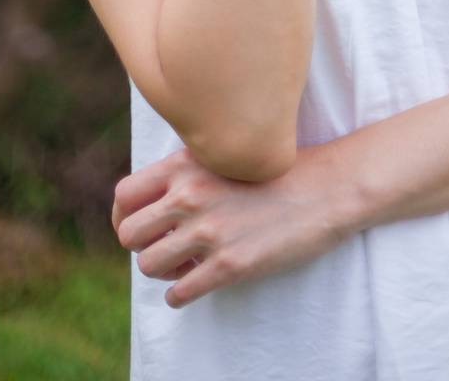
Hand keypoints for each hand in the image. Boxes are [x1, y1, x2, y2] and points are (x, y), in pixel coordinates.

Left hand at [111, 141, 351, 308]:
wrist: (323, 189)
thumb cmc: (274, 172)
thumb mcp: (223, 154)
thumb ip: (185, 172)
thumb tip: (151, 202)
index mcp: (185, 164)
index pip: (125, 195)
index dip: (124, 216)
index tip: (140, 227)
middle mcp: (190, 195)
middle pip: (130, 234)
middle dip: (142, 246)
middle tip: (164, 248)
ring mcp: (209, 231)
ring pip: (148, 266)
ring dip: (162, 271)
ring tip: (185, 264)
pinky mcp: (229, 265)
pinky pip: (178, 293)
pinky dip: (179, 294)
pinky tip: (196, 283)